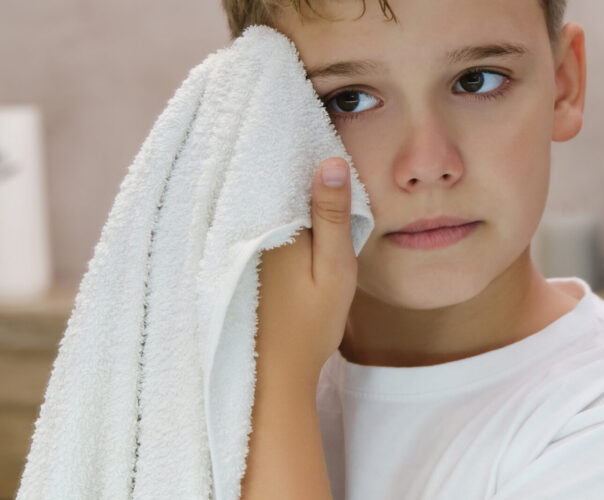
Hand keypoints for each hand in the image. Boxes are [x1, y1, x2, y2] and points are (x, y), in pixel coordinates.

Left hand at [255, 157, 356, 376]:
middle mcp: (245, 231)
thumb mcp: (335, 269)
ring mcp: (233, 249)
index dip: (296, 153)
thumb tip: (332, 162)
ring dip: (267, 188)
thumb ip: (332, 217)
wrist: (273, 376)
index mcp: (274, 227)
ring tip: (285, 168)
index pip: (282, 172)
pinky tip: (270, 217)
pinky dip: (257, 213)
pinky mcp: (229, 265)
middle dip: (278, 165)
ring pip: (252, 203)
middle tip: (296, 148)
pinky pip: (243, 224)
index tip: (307, 136)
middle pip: (263, 185)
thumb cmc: (311, 325)